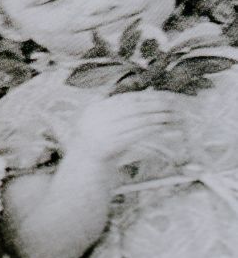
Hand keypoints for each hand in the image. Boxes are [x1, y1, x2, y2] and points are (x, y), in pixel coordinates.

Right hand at [67, 90, 187, 172]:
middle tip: (172, 104)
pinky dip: (151, 130)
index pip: (125, 99)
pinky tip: (162, 128)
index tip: (162, 96)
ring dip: (156, 117)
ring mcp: (105, 131)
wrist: (85, 163)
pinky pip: (136, 134)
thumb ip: (116, 108)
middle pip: (133, 108)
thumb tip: (144, 94)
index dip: (145, 96)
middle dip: (154, 105)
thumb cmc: (99, 141)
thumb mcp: (101, 120)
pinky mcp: (112, 144)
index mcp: (97, 108)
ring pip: (136, 121)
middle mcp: (100, 117)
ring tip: (172, 116)